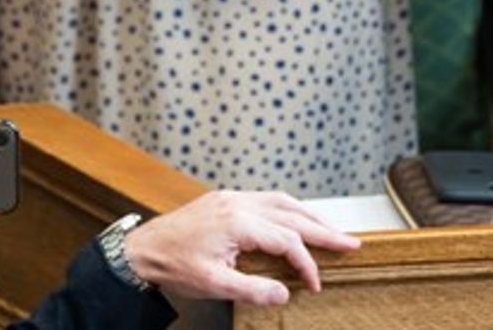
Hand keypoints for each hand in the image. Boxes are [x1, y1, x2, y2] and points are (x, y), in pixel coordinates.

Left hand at [122, 189, 359, 305]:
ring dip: (309, 216)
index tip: (314, 285)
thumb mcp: (214, 285)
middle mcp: (238, 203)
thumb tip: (285, 295)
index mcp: (237, 222)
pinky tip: (297, 219)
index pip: (287, 241)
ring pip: (281, 201)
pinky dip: (288, 209)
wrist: (141, 249)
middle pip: (292, 214)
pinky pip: (265, 199)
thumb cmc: (173, 265)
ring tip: (331, 231)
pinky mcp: (224, 200)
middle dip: (323, 230)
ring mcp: (231, 198)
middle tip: (351, 244)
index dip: (306, 264)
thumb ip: (253, 290)